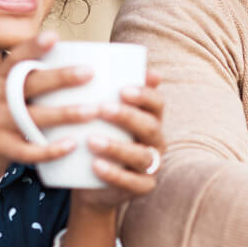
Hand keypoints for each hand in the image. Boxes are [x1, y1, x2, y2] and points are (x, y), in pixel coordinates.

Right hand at [0, 32, 95, 191]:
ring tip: (92, 110)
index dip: (33, 47)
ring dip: (65, 114)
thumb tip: (71, 68)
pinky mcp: (0, 149)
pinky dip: (50, 149)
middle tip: (89, 72)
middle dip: (60, 77)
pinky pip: (28, 151)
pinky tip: (72, 144)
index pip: (15, 60)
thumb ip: (27, 83)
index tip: (53, 36)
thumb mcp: (1, 97)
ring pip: (34, 117)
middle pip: (30, 85)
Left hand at [70, 70, 163, 212]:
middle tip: (101, 109)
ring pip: (142, 155)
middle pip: (150, 126)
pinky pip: (133, 182)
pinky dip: (115, 174)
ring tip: (91, 140)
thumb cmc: (94, 140)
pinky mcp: (142, 187)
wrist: (90, 184)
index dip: (144, 95)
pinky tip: (96, 166)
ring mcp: (151, 166)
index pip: (157, 103)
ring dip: (118, 146)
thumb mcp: (97, 117)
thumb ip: (99, 91)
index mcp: (150, 119)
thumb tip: (94, 59)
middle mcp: (156, 141)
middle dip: (128, 117)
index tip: (122, 89)